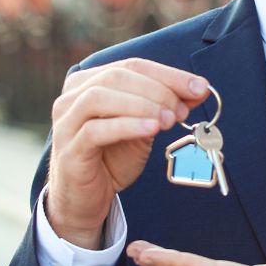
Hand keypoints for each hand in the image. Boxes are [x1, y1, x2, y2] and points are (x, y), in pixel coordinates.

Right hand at [47, 59, 210, 247]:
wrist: (87, 199)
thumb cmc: (112, 159)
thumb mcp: (145, 128)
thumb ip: (167, 107)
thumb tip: (198, 90)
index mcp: (89, 82)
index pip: (133, 66)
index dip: (169, 75)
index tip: (199, 87)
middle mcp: (72, 97)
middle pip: (117, 76)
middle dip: (157, 90)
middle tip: (182, 110)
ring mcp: (67, 123)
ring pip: (101, 97)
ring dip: (142, 105)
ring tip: (168, 120)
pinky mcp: (69, 150)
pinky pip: (95, 130)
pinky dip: (127, 125)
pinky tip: (151, 129)